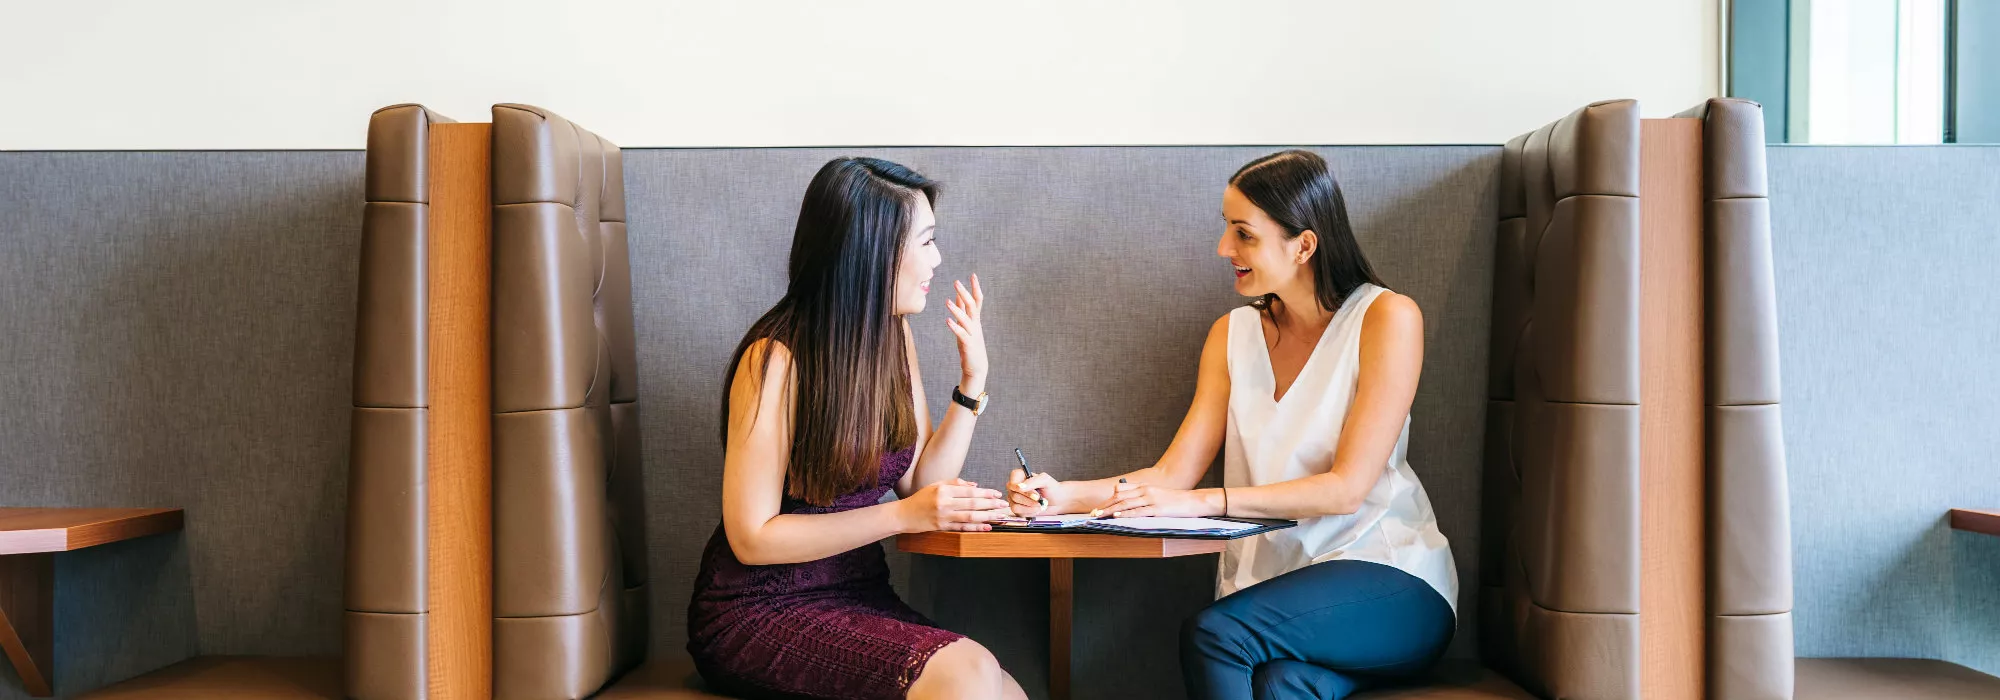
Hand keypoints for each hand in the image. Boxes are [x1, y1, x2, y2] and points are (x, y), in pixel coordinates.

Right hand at [897, 478, 1011, 532]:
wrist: (904, 515)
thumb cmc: (920, 499)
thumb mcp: (936, 485)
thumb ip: (955, 484)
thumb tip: (975, 485)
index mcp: (943, 490)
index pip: (969, 491)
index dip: (985, 493)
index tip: (997, 494)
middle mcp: (944, 503)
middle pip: (972, 503)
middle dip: (991, 504)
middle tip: (1004, 505)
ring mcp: (943, 516)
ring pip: (970, 516)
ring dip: (987, 516)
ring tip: (1000, 516)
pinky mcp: (942, 527)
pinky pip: (962, 528)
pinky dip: (976, 528)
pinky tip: (987, 527)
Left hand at [945, 275, 987, 391]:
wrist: (977, 367)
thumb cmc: (970, 345)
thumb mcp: (966, 326)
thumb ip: (963, 311)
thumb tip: (957, 296)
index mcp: (976, 320)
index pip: (977, 300)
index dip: (975, 287)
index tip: (973, 275)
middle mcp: (976, 325)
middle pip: (972, 305)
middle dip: (965, 293)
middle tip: (956, 281)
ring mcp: (973, 334)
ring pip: (966, 319)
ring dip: (956, 309)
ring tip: (947, 301)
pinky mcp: (968, 345)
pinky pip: (961, 334)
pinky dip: (955, 327)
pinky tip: (947, 321)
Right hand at [1006, 469, 1079, 516]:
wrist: (1057, 501)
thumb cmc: (1051, 488)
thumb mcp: (1045, 480)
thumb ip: (1033, 481)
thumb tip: (1020, 487)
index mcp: (1020, 476)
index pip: (1013, 479)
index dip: (1018, 486)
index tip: (1028, 491)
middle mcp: (1015, 487)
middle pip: (1014, 494)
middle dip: (1028, 498)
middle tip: (1039, 498)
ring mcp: (1014, 498)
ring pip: (1015, 505)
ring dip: (1030, 506)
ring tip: (1040, 504)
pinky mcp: (1017, 508)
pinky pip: (1018, 512)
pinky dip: (1029, 511)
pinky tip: (1036, 508)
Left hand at [1095, 481, 1218, 517]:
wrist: (1195, 501)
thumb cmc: (1177, 501)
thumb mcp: (1159, 496)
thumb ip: (1145, 497)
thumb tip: (1132, 503)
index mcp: (1145, 487)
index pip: (1121, 491)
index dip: (1108, 499)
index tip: (1099, 507)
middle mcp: (1146, 491)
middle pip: (1120, 497)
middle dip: (1105, 506)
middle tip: (1093, 514)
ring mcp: (1151, 500)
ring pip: (1126, 504)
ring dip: (1110, 510)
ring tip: (1099, 516)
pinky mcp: (1158, 509)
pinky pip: (1139, 511)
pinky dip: (1126, 514)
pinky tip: (1117, 516)